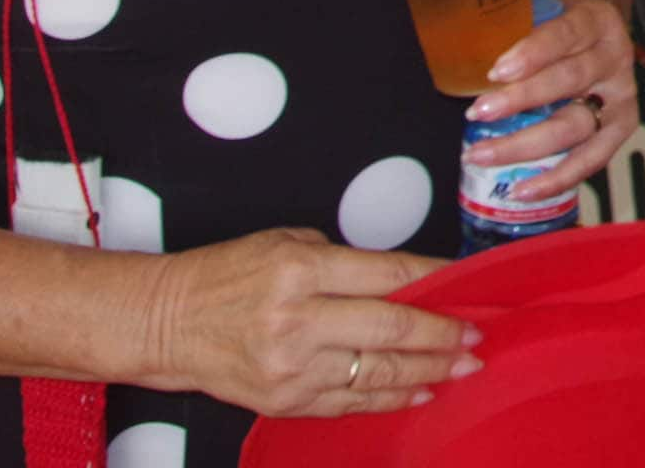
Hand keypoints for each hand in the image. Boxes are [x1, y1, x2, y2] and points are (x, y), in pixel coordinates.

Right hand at [142, 227, 478, 417]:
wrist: (168, 322)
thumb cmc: (230, 274)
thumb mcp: (288, 242)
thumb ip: (346, 262)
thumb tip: (408, 281)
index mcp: (302, 269)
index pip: (389, 274)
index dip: (438, 281)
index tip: (469, 286)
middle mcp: (298, 320)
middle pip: (392, 329)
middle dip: (443, 335)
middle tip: (477, 337)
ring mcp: (292, 367)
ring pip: (378, 373)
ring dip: (428, 372)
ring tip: (463, 368)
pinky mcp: (284, 401)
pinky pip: (351, 402)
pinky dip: (390, 398)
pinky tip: (420, 391)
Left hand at [464, 0, 635, 199]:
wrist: (599, 39)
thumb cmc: (560, 29)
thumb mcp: (543, 14)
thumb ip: (513, 31)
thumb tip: (458, 61)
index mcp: (596, 21)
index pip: (565, 34)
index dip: (532, 53)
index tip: (496, 71)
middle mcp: (615, 58)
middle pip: (570, 80)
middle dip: (521, 99)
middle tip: (478, 112)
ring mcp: (621, 97)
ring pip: (577, 125)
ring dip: (526, 144)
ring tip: (483, 154)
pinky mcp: (622, 129)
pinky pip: (592, 160)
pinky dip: (557, 178)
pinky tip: (523, 190)